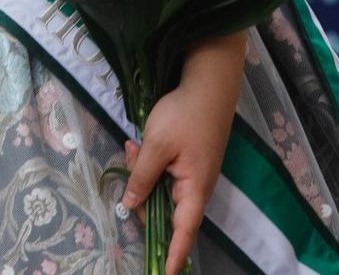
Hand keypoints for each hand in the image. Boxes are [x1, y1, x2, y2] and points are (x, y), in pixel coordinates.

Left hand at [121, 31, 246, 273]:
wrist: (208, 83)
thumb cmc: (185, 116)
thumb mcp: (156, 147)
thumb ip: (142, 178)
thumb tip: (131, 205)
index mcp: (194, 190)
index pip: (183, 232)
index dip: (174, 255)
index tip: (165, 274)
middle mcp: (196, 188)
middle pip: (163, 208)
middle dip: (140, 192)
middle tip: (129, 154)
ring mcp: (193, 174)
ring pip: (160, 188)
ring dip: (142, 171)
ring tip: (134, 144)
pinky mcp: (189, 161)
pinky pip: (163, 173)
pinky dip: (149, 162)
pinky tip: (138, 143)